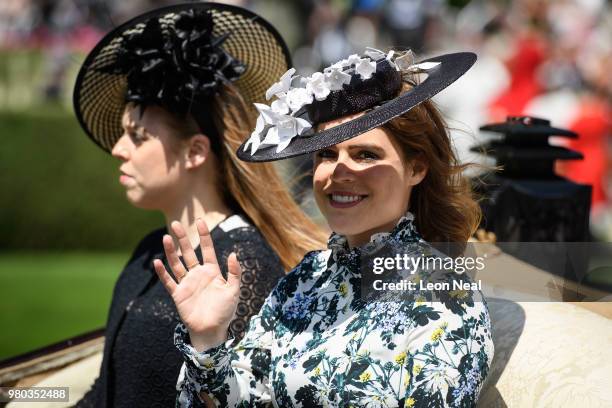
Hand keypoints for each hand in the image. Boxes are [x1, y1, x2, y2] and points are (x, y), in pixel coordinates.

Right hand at [153, 219, 241, 351]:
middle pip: (189, 253)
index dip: (203, 235)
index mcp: (212, 271)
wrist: (212, 330)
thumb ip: (234, 273)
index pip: (207, 249)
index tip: (199, 221)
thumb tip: (233, 254)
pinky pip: (169, 282)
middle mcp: (198, 274)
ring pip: (177, 264)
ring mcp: (187, 283)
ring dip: (171, 252)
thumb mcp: (234, 290)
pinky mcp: (178, 294)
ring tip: (165, 238)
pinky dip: (163, 273)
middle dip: (182, 239)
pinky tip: (157, 262)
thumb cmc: (225, 311)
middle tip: (175, 224)